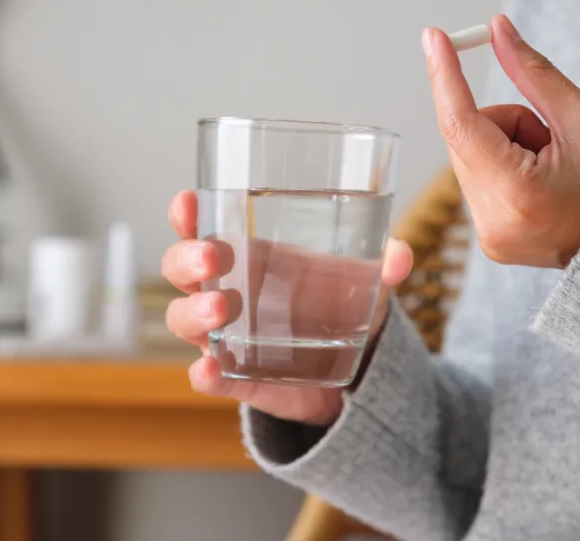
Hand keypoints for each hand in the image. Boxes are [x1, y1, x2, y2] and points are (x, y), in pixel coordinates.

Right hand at [162, 190, 412, 425]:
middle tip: (212, 257)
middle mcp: (225, 291)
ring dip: (193, 312)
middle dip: (186, 259)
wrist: (350, 374)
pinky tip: (209, 369)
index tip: (189, 201)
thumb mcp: (363, 283)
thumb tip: (399, 256)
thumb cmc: (339, 308)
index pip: (202, 227)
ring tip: (220, 309)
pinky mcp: (237, 378)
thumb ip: (381, 266)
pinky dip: (204, 374)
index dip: (187, 214)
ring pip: (184, 320)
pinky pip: (207, 377)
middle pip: (180, 269)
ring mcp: (225, 337)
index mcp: (246, 256)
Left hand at [422, 14, 579, 268]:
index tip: (434, 36)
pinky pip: (479, 183)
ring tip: (556, 166)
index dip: (445, 75)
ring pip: (471, 158)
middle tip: (550, 136)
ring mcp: (491, 237)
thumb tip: (496, 29)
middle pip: (465, 139)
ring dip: (505, 146)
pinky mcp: (492, 242)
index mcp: (517, 193)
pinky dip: (504, 169)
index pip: (461, 123)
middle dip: (504, 123)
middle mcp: (493, 223)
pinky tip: (544, 183)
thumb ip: (532, 73)